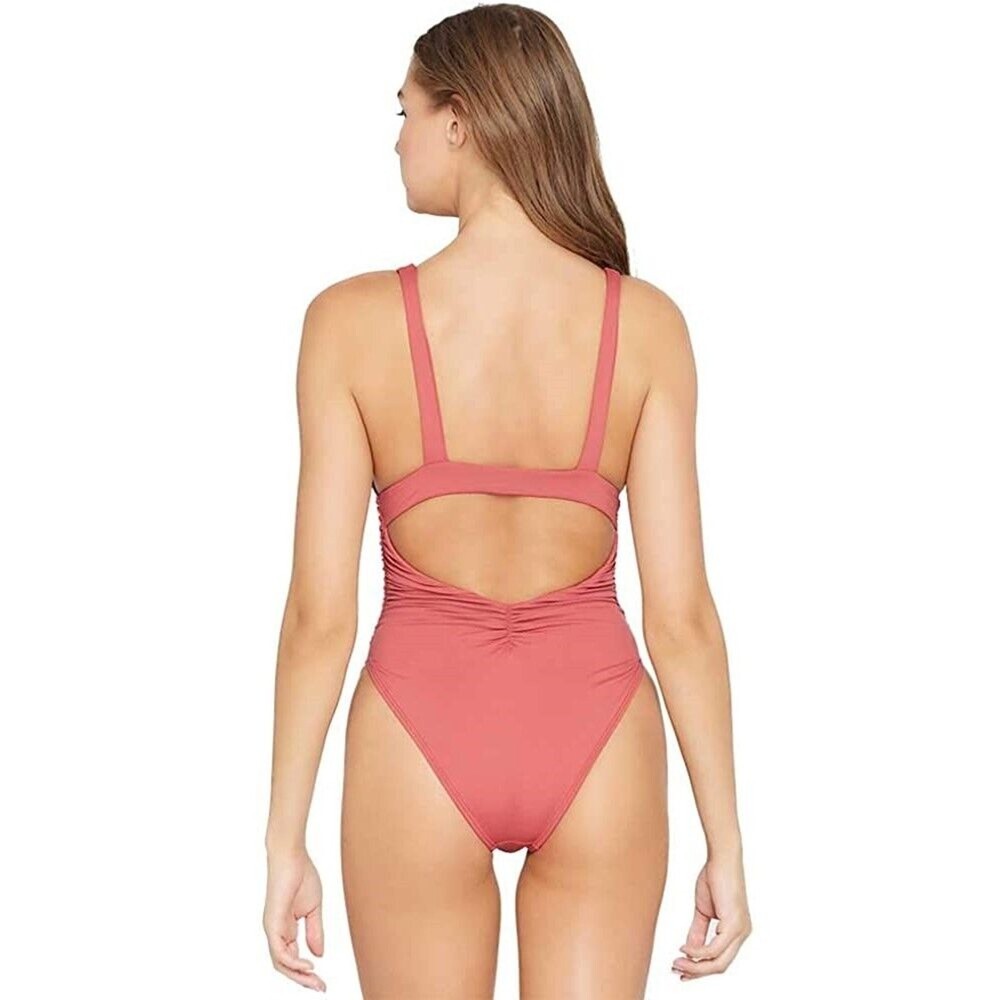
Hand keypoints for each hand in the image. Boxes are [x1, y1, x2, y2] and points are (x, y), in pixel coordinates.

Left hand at [263, 847, 326, 991]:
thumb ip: (315, 932)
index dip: (307, 973)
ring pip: (280, 963)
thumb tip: (318, 955)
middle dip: (303, 980)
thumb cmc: (302, 876)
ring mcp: (273, 928)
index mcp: (285, 928)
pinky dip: (293, 962)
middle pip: (285, 966)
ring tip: (315, 981)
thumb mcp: (314, 909)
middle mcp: (276, 932)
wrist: (292, 856)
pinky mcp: (272, 923)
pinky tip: (308, 966)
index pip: (293, 958)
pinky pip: (279, 951)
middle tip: (320, 988)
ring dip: (298, 975)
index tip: (323, 982)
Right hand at [672, 854, 751, 980]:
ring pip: (719, 962)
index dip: (700, 968)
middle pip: (720, 966)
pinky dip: (697, 952)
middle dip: (696, 972)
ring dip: (695, 966)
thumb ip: (698, 931)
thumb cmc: (714, 877)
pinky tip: (684, 949)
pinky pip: (715, 948)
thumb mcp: (703, 910)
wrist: (721, 858)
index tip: (680, 970)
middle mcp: (742, 934)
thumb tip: (689, 951)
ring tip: (676, 963)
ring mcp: (741, 931)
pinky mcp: (734, 925)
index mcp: (736, 931)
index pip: (720, 959)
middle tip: (676, 970)